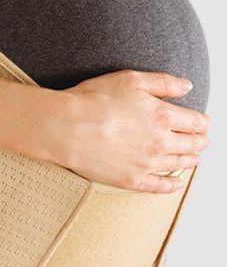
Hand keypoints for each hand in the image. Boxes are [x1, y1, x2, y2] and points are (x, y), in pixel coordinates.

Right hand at [41, 69, 210, 192]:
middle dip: (199, 140)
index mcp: (163, 115)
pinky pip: (160, 186)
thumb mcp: (130, 79)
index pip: (195, 122)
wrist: (66, 127)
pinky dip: (172, 185)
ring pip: (179, 164)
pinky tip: (175, 182)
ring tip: (193, 158)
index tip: (202, 122)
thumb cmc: (93, 100)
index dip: (201, 122)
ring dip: (190, 160)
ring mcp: (147, 164)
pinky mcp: (131, 180)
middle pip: (192, 144)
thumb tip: (187, 87)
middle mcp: (160, 142)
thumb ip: (163, 83)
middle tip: (200, 140)